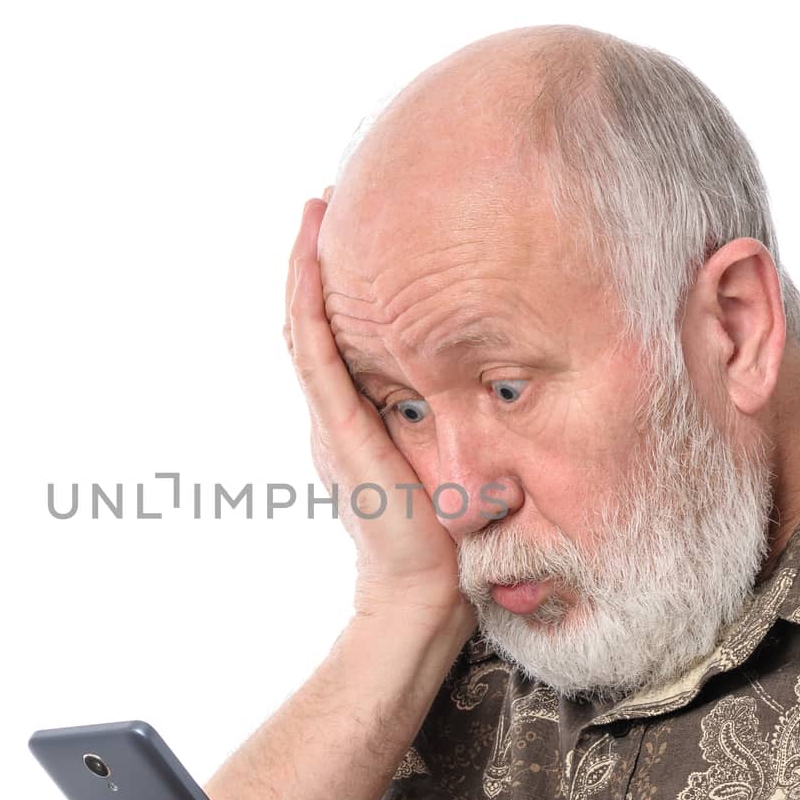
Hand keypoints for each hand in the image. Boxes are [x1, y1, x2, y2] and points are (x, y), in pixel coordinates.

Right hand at [283, 192, 470, 621]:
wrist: (421, 598)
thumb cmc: (446, 542)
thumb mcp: (450, 463)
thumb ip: (451, 423)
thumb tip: (496, 379)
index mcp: (353, 424)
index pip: (334, 341)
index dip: (334, 286)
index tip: (350, 234)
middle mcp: (333, 418)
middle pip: (311, 324)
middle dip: (314, 261)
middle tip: (323, 201)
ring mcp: (330, 423)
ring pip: (304, 330)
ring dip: (305, 268)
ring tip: (313, 210)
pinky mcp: (339, 431)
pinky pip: (315, 355)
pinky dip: (309, 304)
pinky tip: (312, 260)